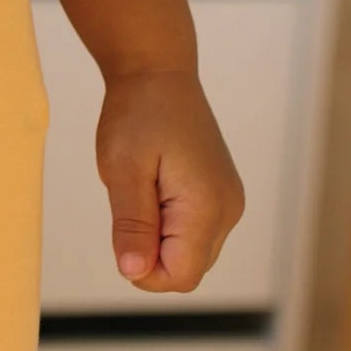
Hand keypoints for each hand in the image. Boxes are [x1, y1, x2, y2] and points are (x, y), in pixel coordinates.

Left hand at [94, 69, 244, 293]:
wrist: (158, 73)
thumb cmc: (137, 115)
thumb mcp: (123, 171)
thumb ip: (132, 225)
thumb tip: (134, 272)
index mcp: (207, 207)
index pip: (180, 276)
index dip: (143, 271)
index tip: (122, 232)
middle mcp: (228, 210)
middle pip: (188, 270)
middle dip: (150, 255)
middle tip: (129, 205)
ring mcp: (228, 202)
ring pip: (190, 253)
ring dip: (157, 238)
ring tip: (141, 191)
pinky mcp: (220, 195)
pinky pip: (193, 232)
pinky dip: (166, 224)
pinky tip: (152, 188)